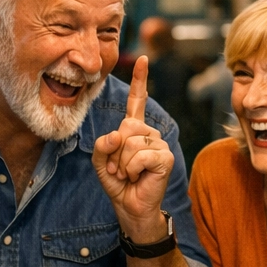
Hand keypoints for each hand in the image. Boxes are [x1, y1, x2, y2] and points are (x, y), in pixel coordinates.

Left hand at [92, 57, 172, 243]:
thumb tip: (118, 135)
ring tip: (128, 174)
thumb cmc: (118, 184)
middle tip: (119, 169)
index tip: (143, 59)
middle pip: (125, 127)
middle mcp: (149, 132)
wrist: (131, 208)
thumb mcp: (101, 162)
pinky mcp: (164, 157)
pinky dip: (131, 169)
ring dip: (122, 164)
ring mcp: (159, 143)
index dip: (140, 80)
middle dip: (114, 152)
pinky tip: (137, 177)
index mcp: (134, 129)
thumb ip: (102, 145)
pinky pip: (138, 155)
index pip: (136, 101)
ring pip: (130, 143)